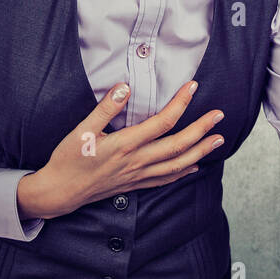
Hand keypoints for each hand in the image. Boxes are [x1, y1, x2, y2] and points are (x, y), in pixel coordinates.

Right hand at [17, 79, 224, 219]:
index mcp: (125, 144)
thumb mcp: (82, 130)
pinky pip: (166, 179)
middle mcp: (137, 161)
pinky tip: (195, 166)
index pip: (162, 121)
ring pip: (177, 164)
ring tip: (218, 140)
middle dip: (202, 129)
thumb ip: (105, 108)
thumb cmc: (69, 159)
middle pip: (178, 145)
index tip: (193, 86)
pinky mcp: (135, 184)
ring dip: (200, 152)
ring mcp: (138, 175)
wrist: (60, 192)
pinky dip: (183, 172)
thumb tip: (124, 86)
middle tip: (220, 115)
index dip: (181, 103)